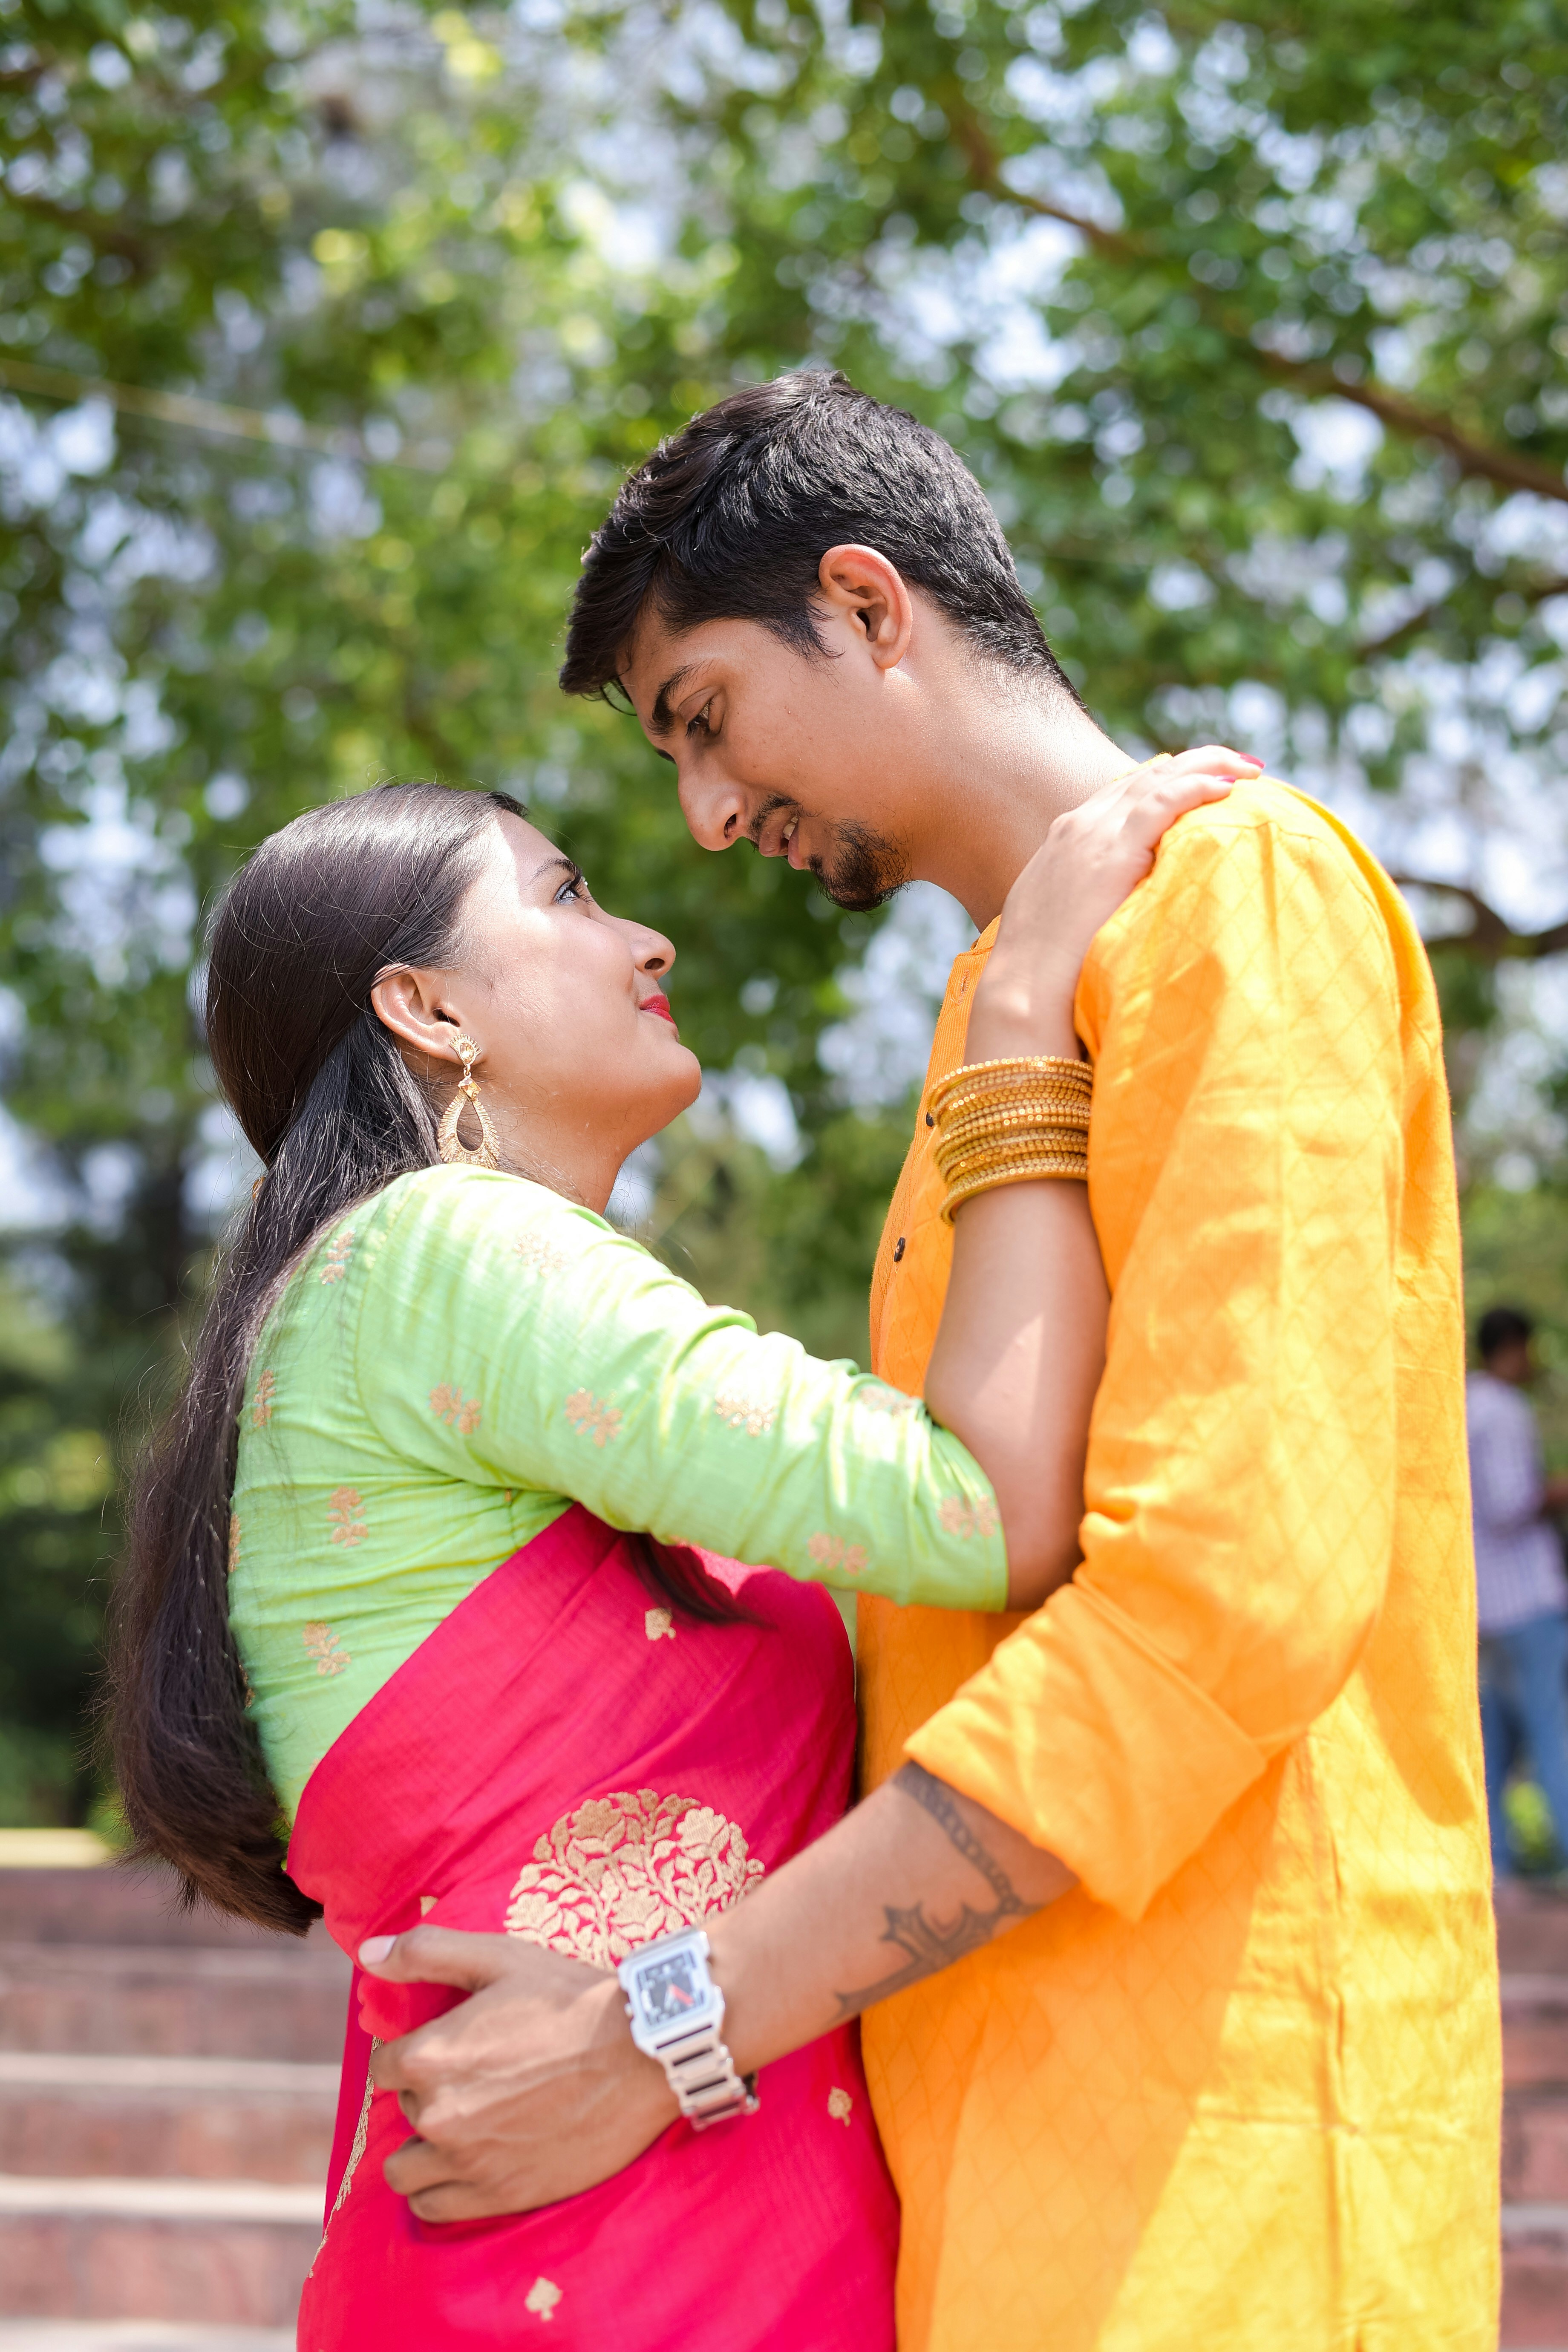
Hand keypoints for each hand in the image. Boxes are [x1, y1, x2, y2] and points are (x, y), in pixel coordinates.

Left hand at [359, 1926, 675, 2220]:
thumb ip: (426, 1952)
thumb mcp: (500, 1957)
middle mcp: (438, 2114)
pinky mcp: (498, 2195)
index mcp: (430, 2055)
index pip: (384, 2066)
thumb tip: (368, 1954)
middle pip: (406, 2109)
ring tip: (461, 2127)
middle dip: (430, 2093)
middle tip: (477, 2078)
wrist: (640, 2055)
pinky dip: (440, 2189)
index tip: (448, 2047)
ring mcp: (467, 2161)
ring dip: (423, 2149)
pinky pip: (433, 2207)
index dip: (413, 2053)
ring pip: (405, 2171)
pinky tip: (468, 2164)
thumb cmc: (569, 2000)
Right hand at [966, 745, 1261, 1061]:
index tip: (1203, 780)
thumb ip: (1092, 898)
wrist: (1025, 989)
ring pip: (1158, 778)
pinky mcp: (1113, 852)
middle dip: (1195, 763)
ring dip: (1207, 766)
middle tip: (1238, 764)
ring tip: (1249, 768)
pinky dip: (1197, 787)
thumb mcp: (1066, 919)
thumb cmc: (1048, 970)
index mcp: (1067, 838)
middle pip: (1146, 776)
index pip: (1124, 793)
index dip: (1168, 780)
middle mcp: (1079, 825)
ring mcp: (1094, 834)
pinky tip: (1229, 787)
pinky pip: (1163, 803)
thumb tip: (1122, 909)